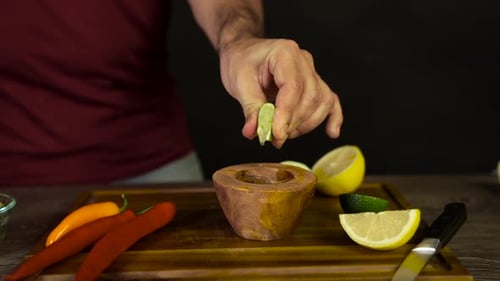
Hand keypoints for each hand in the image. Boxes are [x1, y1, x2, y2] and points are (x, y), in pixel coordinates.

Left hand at [219, 38, 342, 147]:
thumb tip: (254, 131)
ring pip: (321, 102)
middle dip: (293, 123)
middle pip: (310, 97)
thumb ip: (250, 108)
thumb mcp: (239, 83)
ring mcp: (312, 71)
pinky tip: (332, 132)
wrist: (243, 51)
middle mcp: (303, 60)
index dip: (286, 114)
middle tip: (275, 139)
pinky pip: (330, 100)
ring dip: (305, 124)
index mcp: (284, 53)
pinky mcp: (314, 83)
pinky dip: (333, 117)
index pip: (292, 88)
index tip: (277, 134)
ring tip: (285, 134)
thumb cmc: (241, 61)